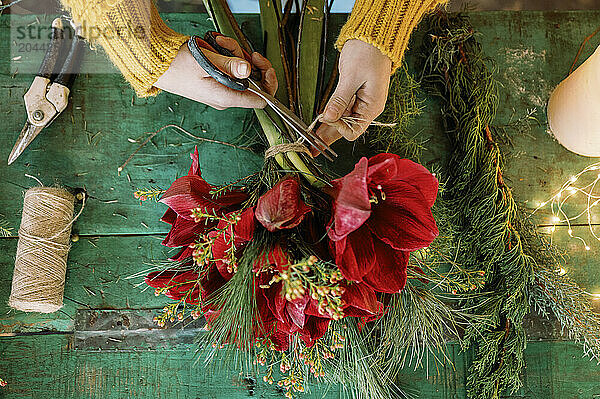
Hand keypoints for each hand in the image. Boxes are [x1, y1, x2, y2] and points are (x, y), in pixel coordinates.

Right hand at [154, 35, 276, 109]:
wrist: (156, 65)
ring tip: (221, 43)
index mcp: (225, 98)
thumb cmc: (175, 65)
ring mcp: (221, 91)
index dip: (268, 83)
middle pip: (254, 82)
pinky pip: (230, 69)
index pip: (261, 100)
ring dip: (236, 54)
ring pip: (242, 72)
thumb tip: (248, 69)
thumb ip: (229, 65)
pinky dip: (227, 55)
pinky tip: (216, 45)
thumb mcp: (205, 61)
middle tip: (241, 49)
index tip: (264, 65)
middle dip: (250, 61)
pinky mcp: (216, 82)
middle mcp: (225, 98)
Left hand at [313, 40, 391, 154]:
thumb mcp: (352, 77)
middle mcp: (367, 107)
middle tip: (311, 148)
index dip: (339, 128)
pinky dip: (329, 116)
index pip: (354, 130)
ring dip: (327, 129)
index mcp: (372, 106)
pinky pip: (340, 110)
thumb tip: (329, 117)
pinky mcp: (352, 94)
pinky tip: (319, 124)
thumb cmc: (368, 53)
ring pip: (341, 121)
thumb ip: (340, 99)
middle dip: (328, 137)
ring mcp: (359, 101)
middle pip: (345, 129)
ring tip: (311, 140)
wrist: (373, 36)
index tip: (327, 118)